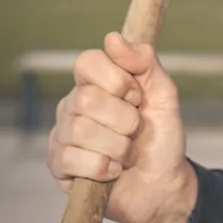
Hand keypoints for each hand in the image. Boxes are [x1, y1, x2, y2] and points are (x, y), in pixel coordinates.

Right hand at [47, 32, 197, 222]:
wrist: (163, 185)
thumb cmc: (161, 138)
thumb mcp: (164, 95)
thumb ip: (144, 62)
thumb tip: (113, 37)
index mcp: (95, 83)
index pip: (87, 61)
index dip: (118, 80)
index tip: (138, 97)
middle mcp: (73, 105)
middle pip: (86, 98)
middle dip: (125, 119)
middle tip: (135, 130)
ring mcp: (62, 135)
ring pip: (81, 129)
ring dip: (119, 146)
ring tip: (128, 154)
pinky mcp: (59, 166)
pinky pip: (74, 159)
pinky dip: (105, 167)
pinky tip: (113, 171)